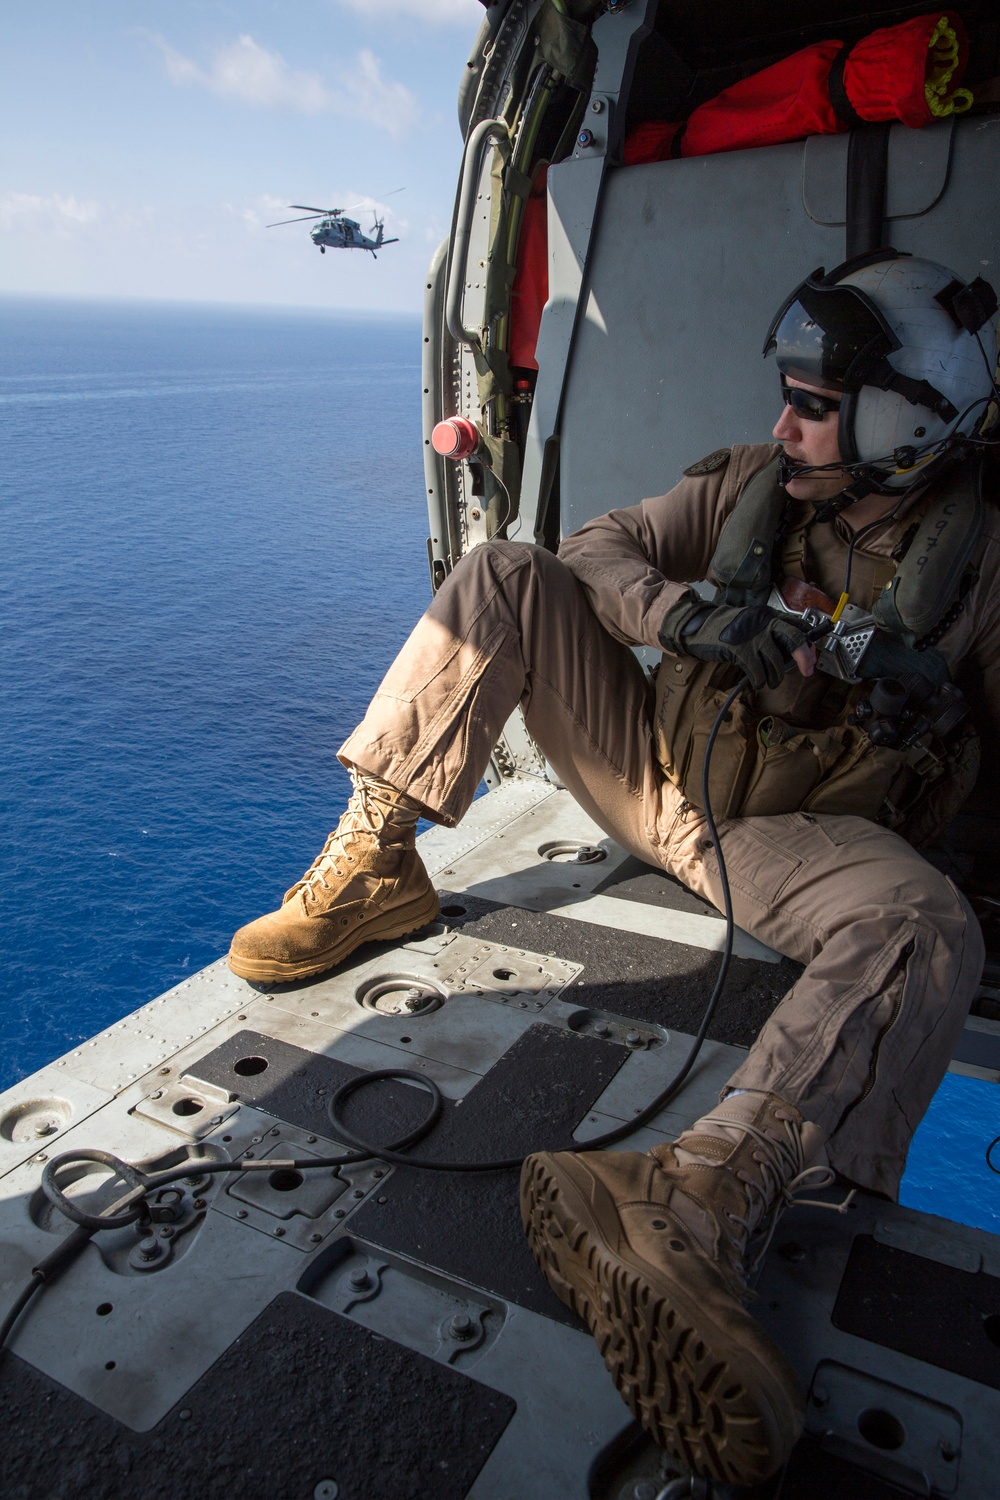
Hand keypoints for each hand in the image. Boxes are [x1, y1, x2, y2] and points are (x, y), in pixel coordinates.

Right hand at [659, 599, 813, 690]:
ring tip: (770, 681)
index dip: (807, 643)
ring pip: (776, 661)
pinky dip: (759, 681)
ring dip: (775, 676)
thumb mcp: (750, 623)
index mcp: (767, 615)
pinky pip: (758, 671)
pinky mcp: (740, 650)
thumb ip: (769, 631)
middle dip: (804, 658)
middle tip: (806, 671)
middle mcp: (763, 623)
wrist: (699, 627)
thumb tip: (790, 650)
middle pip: (794, 639)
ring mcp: (752, 636)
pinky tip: (757, 682)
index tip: (812, 656)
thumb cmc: (725, 628)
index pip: (796, 626)